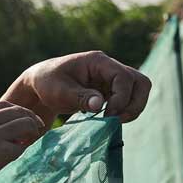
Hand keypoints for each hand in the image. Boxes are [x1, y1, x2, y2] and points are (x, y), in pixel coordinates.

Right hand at [0, 102, 47, 182]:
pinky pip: (25, 147)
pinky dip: (27, 156)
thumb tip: (20, 121)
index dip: (21, 113)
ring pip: (24, 124)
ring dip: (33, 136)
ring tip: (30, 151)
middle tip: (40, 134)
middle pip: (16, 111)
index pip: (2, 106)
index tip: (32, 123)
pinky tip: (21, 166)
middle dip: (31, 122)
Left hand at [6, 51, 152, 126]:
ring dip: (133, 108)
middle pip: (140, 82)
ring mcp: (112, 78)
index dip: (121, 98)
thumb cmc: (47, 84)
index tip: (107, 115)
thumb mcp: (58, 92)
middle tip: (117, 119)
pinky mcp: (111, 90)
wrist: (41, 85)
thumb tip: (100, 104)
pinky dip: (125, 110)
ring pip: (139, 90)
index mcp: (98, 61)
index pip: (123, 77)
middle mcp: (110, 67)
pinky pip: (129, 99)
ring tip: (115, 121)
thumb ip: (79, 97)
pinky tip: (109, 119)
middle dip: (134, 103)